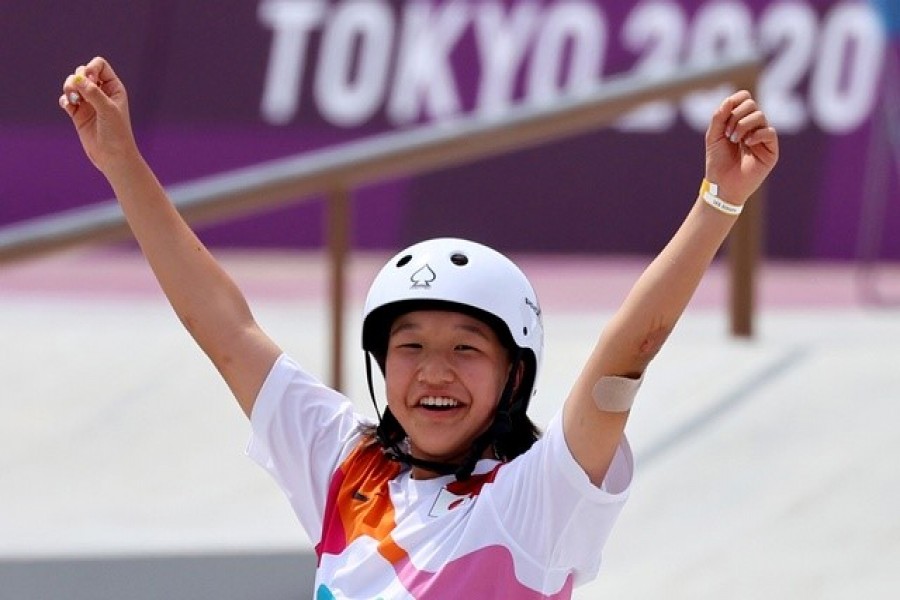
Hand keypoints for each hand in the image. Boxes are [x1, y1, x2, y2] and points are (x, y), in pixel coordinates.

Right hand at [59, 57, 138, 172]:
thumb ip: (93, 92)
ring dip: (68, 87)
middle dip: (77, 78)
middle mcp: (101, 93)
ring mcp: (89, 103)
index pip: (99, 65)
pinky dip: (65, 100)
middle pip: (82, 72)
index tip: (89, 79)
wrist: (113, 157)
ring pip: (72, 84)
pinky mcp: (78, 114)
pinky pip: (66, 99)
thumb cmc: (117, 133)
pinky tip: (69, 106)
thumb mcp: (107, 110)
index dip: (91, 68)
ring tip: (73, 100)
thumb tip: (77, 77)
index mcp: (113, 88)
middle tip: (80, 93)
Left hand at [704, 90, 778, 205]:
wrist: (722, 185)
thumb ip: (719, 117)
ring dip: (742, 125)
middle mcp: (754, 127)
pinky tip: (747, 143)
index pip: (745, 98)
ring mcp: (763, 138)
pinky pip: (769, 132)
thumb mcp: (713, 136)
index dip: (735, 101)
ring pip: (760, 116)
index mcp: (740, 121)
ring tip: (734, 140)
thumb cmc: (717, 162)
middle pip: (752, 104)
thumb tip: (729, 100)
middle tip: (727, 133)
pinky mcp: (771, 150)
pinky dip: (756, 134)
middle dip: (736, 115)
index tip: (723, 116)